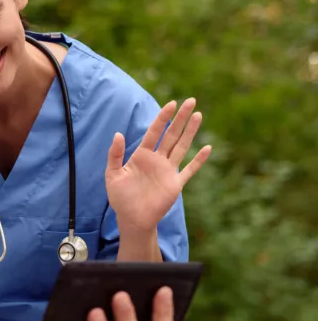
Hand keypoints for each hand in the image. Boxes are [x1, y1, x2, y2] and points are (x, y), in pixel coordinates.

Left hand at [105, 99, 211, 233]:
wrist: (131, 219)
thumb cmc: (120, 198)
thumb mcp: (112, 175)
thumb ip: (115, 155)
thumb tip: (118, 134)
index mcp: (142, 155)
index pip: (155, 132)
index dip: (162, 118)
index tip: (171, 104)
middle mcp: (157, 160)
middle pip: (171, 134)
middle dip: (180, 118)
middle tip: (190, 100)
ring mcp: (168, 171)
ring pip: (182, 146)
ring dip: (190, 132)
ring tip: (198, 115)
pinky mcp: (175, 184)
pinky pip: (189, 170)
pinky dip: (198, 160)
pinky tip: (207, 148)